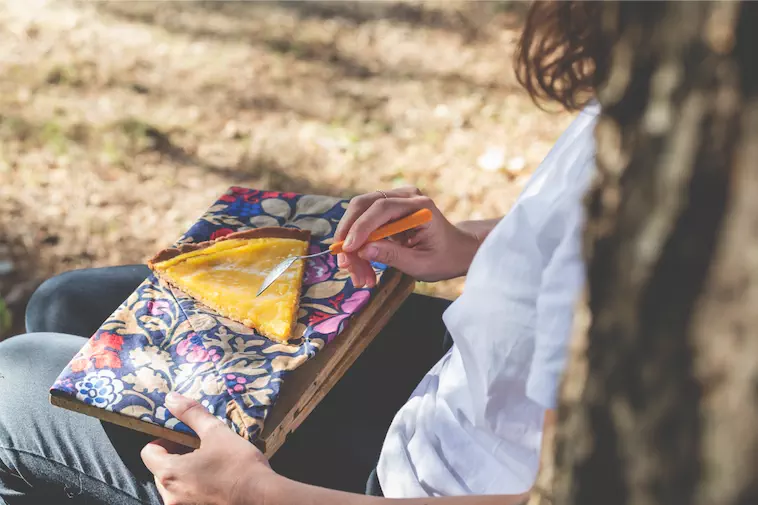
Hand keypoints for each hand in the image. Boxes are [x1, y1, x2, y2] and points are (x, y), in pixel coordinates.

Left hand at [141, 393, 278, 504]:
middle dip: (176, 458)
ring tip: (210, 467)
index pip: (148, 452)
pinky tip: (216, 483)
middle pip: (160, 470)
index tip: (182, 437)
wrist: (262, 497)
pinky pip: (186, 498)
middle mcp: (170, 495)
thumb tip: (171, 398)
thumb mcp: (216, 432)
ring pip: (174, 486)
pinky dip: (195, 489)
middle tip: (200, 450)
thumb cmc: (239, 465)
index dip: (163, 441)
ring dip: (185, 475)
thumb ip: (191, 414)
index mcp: (170, 472)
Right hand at [334, 187, 480, 285]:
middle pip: (363, 205)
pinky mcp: (386, 210)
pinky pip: (363, 223)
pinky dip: (358, 245)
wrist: (456, 251)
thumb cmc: (444, 258)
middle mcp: (405, 196)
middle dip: (348, 234)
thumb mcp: (421, 264)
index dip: (361, 227)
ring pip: (359, 215)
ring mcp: (395, 199)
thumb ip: (392, 255)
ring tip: (357, 275)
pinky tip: (361, 266)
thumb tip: (363, 250)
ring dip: (351, 244)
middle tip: (344, 263)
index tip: (348, 249)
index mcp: (419, 206)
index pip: (382, 208)